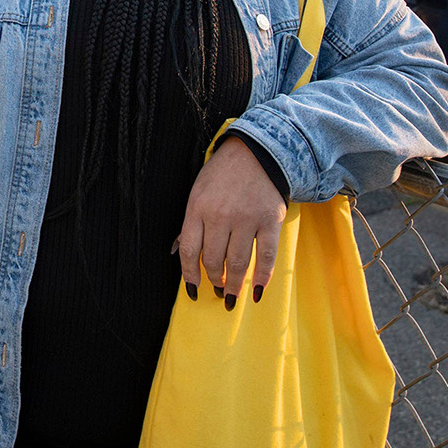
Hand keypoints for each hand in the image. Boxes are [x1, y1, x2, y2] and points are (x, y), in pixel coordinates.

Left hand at [176, 136, 286, 308]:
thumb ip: (190, 223)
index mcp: (197, 208)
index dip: (189, 274)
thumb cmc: (222, 175)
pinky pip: (266, 255)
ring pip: (238, 262)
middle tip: (216, 288)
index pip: (190, 250)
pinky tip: (257, 290)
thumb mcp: (197, 192)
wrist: (256, 152)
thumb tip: (177, 252)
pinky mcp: (269, 220)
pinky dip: (262, 277)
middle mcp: (220, 215)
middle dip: (214, 280)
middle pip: (214, 260)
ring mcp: (246, 218)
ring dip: (234, 284)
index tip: (193, 288)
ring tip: (231, 295)